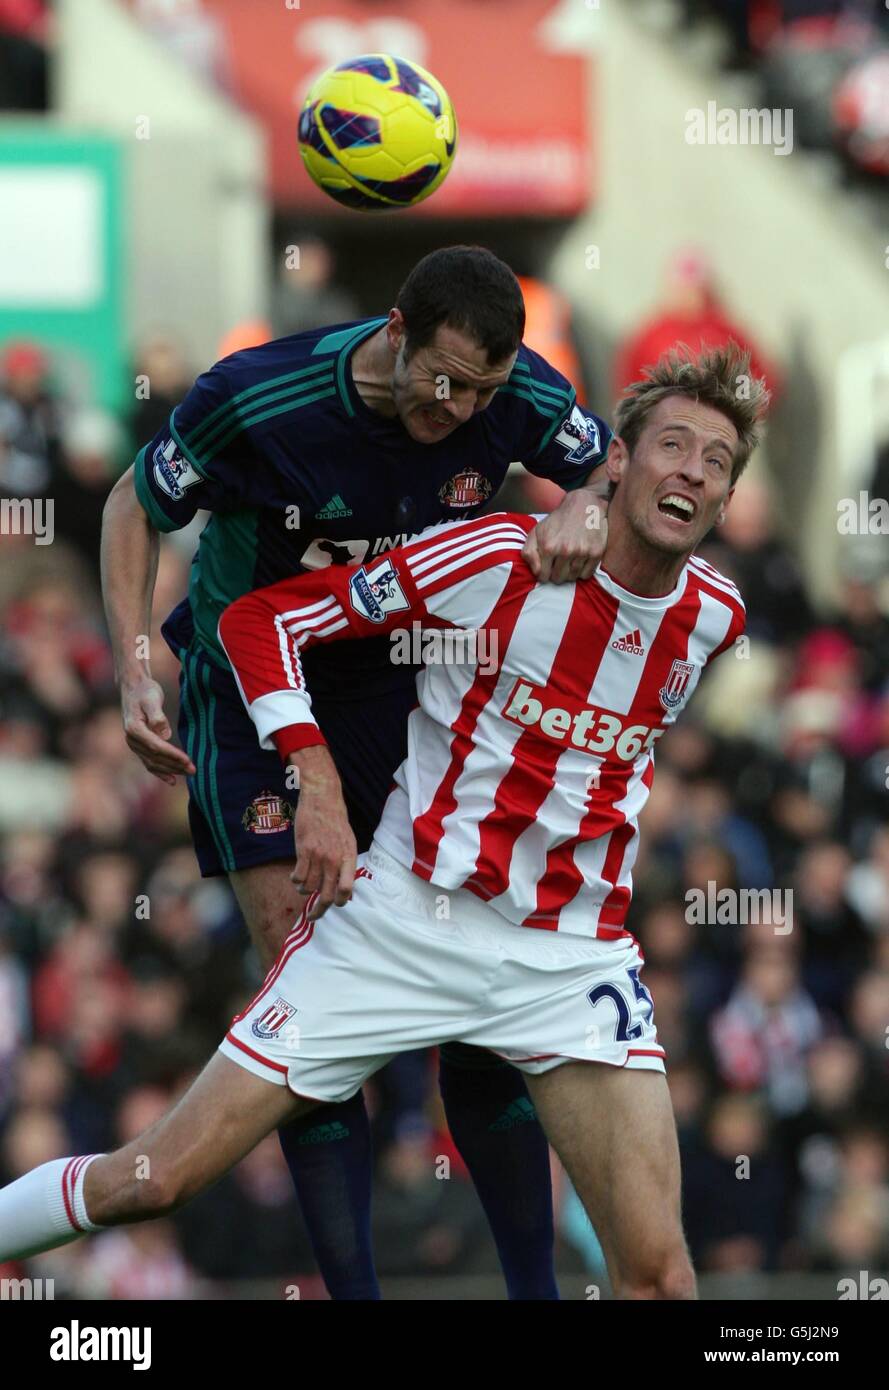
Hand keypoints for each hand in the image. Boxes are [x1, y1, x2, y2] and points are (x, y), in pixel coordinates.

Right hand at [122, 675, 195, 785]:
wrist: (133, 687)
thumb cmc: (145, 691)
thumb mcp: (152, 699)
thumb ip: (157, 716)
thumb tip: (165, 735)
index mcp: (134, 729)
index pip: (156, 747)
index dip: (172, 755)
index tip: (188, 760)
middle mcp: (131, 740)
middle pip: (155, 758)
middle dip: (175, 765)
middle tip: (194, 770)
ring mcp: (134, 744)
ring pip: (153, 763)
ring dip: (171, 770)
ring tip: (188, 774)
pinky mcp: (138, 746)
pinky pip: (149, 763)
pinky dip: (161, 773)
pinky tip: (173, 780)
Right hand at [290, 748, 356, 919]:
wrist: (323, 799)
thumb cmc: (336, 821)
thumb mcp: (349, 843)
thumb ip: (347, 867)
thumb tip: (347, 893)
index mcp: (349, 857)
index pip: (347, 889)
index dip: (341, 902)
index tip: (335, 905)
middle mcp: (335, 859)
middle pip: (327, 895)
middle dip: (319, 911)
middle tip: (313, 916)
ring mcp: (319, 855)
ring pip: (309, 887)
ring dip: (305, 892)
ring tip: (303, 888)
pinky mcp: (304, 850)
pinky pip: (298, 876)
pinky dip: (296, 880)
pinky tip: (295, 877)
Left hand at [522, 485, 608, 583]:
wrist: (584, 505)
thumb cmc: (558, 521)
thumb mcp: (536, 531)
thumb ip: (529, 552)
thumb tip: (536, 572)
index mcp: (548, 546)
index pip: (543, 577)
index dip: (544, 574)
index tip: (547, 568)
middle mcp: (565, 551)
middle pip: (558, 579)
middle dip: (556, 574)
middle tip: (558, 564)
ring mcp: (582, 552)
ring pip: (572, 578)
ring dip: (569, 573)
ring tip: (569, 562)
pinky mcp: (596, 553)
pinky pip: (586, 575)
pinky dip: (582, 572)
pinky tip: (579, 561)